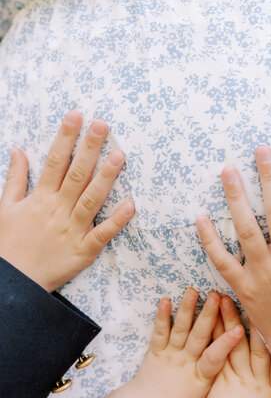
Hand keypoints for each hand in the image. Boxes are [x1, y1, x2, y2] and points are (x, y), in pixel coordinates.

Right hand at [0, 110, 134, 290]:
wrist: (14, 281)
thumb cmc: (10, 243)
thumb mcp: (6, 208)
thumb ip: (15, 178)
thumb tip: (18, 150)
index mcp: (40, 198)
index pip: (54, 161)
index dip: (65, 137)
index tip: (76, 116)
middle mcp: (58, 210)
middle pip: (76, 174)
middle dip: (89, 148)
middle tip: (103, 125)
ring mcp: (72, 230)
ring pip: (91, 199)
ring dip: (106, 178)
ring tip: (120, 156)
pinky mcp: (84, 250)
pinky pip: (102, 234)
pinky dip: (116, 221)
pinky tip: (131, 205)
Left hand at [133, 288, 244, 397]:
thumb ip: (223, 384)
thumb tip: (245, 369)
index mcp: (201, 376)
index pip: (216, 357)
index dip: (227, 343)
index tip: (239, 328)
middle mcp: (186, 362)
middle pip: (199, 336)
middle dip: (208, 314)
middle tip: (217, 296)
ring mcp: (171, 354)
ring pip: (181, 329)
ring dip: (187, 309)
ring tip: (193, 291)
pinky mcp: (156, 350)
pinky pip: (160, 331)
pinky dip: (162, 316)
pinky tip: (165, 300)